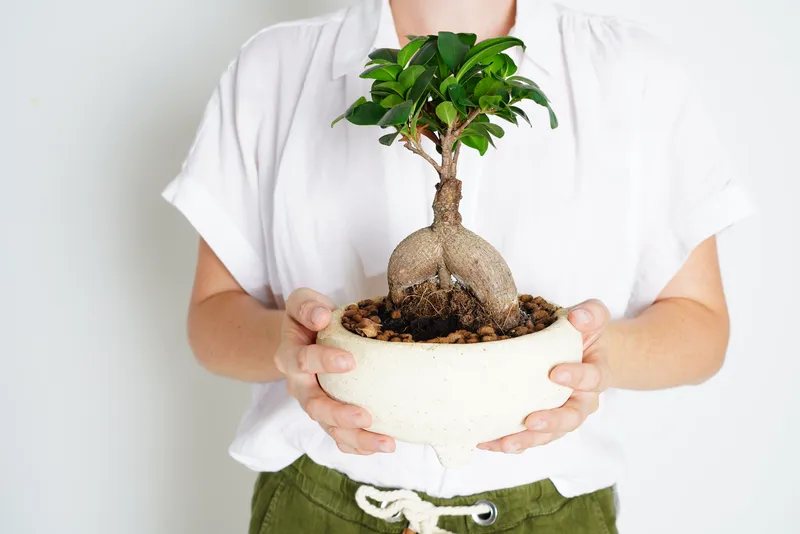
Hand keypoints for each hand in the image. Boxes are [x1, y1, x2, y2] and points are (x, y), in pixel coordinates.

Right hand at [274, 288, 395, 454]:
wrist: (300, 338)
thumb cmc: (308, 318)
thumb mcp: (302, 302)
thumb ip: (308, 306)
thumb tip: (322, 316)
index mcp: (290, 356)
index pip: (303, 361)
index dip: (324, 362)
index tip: (350, 361)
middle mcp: (299, 386)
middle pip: (314, 406)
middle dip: (338, 413)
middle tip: (365, 416)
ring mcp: (313, 404)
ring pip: (329, 428)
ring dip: (356, 437)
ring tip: (386, 442)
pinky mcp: (328, 416)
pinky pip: (339, 437)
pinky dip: (358, 446)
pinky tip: (381, 446)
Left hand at [477, 299, 611, 452]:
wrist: (586, 352)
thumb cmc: (585, 334)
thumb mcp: (592, 317)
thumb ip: (591, 314)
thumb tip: (578, 316)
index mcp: (596, 374)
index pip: (592, 378)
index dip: (576, 377)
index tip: (555, 373)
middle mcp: (582, 400)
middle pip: (572, 418)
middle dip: (551, 422)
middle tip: (532, 421)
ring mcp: (562, 415)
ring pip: (548, 434)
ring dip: (526, 440)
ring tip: (504, 442)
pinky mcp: (543, 422)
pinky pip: (529, 436)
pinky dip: (508, 441)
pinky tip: (486, 441)